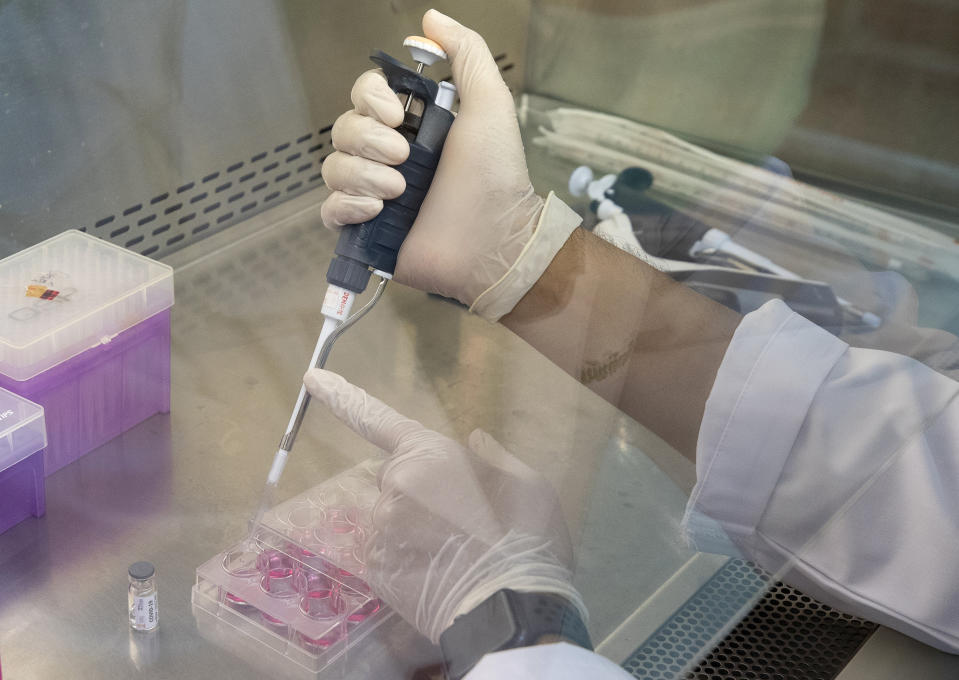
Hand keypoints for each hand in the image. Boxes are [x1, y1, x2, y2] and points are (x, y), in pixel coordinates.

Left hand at [303, 368, 584, 642]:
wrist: (511, 613)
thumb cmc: (527, 540)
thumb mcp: (529, 485)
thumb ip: (494, 459)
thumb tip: (473, 440)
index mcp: (431, 454)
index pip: (378, 419)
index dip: (344, 397)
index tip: (311, 378)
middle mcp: (397, 485)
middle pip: (396, 477)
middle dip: (420, 490)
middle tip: (462, 520)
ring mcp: (382, 530)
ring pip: (392, 518)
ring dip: (414, 528)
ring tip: (456, 553)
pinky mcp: (376, 570)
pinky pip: (388, 553)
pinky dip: (407, 560)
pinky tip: (439, 573)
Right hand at [320, 10, 579, 320]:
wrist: (494, 241)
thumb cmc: (496, 177)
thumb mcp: (490, 104)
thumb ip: (467, 54)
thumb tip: (432, 20)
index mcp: (412, 126)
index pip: (365, 95)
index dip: (372, 99)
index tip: (398, 115)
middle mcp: (389, 157)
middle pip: (344, 129)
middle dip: (369, 139)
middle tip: (406, 158)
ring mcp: (375, 193)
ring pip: (333, 167)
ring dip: (362, 175)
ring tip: (400, 191)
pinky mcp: (367, 229)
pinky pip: (330, 209)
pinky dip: (346, 206)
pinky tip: (376, 210)